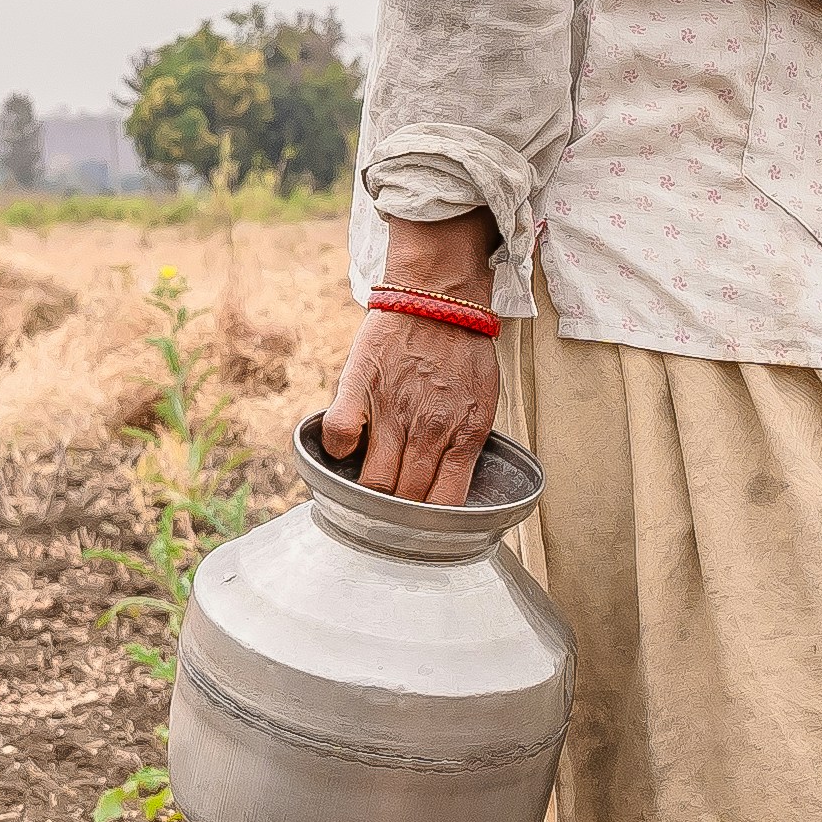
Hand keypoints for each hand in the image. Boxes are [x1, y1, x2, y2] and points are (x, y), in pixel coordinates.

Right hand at [322, 215, 501, 505]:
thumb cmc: (464, 349)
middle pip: (405, 501)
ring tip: (367, 485)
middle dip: (397, 516)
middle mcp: (430, 430)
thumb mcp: (482, 402)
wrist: (440, 296)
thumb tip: (447, 486)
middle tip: (389, 512)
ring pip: (373, 481)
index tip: (420, 526)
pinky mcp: (361, 388)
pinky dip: (339, 451)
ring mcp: (393, 411)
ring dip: (368, 491)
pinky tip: (346, 449)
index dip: (429, 525)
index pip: (443, 506)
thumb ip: (464, 444)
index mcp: (465, 436)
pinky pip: (340, 437)